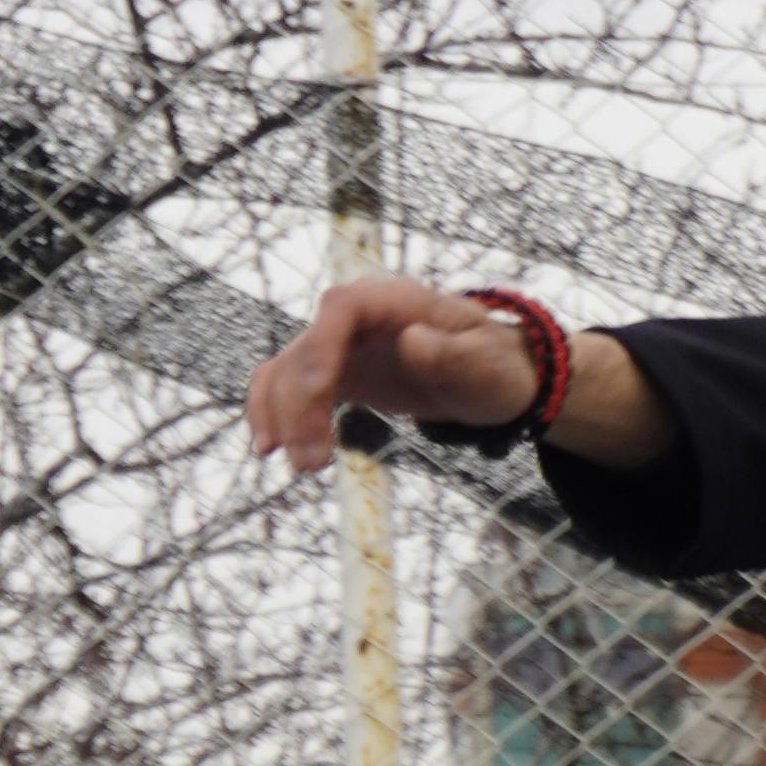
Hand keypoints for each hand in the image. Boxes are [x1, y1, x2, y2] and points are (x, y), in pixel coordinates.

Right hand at [243, 274, 670, 473]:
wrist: (492, 377)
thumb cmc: (495, 366)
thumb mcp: (487, 365)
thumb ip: (453, 355)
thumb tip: (412, 343)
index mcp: (394, 300)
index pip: (342, 308)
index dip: (322, 345)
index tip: (319, 389)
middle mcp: (358, 315)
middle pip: (308, 347)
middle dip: (300, 402)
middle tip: (311, 460)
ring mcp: (341, 343)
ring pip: (290, 371)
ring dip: (284, 416)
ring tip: (302, 466)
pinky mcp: (335, 371)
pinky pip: (291, 385)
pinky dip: (274, 412)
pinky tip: (270, 448)